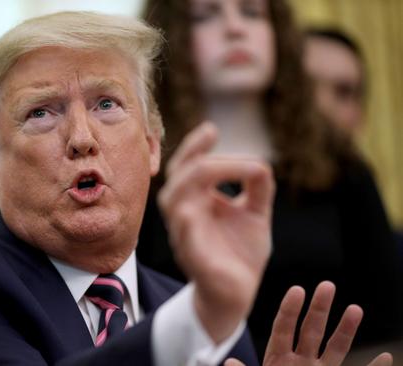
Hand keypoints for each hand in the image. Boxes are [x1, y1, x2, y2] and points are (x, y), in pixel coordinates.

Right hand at [157, 122, 274, 341]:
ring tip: (219, 168)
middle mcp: (186, 215)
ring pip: (174, 203)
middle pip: (178, 178)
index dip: (194, 146)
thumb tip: (261, 165)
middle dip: (194, 155)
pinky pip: (185, 238)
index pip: (187, 167)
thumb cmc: (240, 253)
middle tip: (214, 137)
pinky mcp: (195, 260)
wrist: (238, 295)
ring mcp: (187, 237)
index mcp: (197, 201)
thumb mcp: (255, 214)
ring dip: (192, 181)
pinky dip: (188, 223)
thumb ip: (257, 189)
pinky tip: (196, 211)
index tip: (212, 129)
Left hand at [224, 281, 393, 365]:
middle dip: (319, 309)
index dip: (289, 310)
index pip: (283, 329)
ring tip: (355, 308)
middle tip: (327, 285)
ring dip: (346, 330)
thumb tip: (228, 363)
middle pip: (311, 331)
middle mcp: (301, 363)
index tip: (297, 290)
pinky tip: (386, 356)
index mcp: (278, 360)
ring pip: (335, 349)